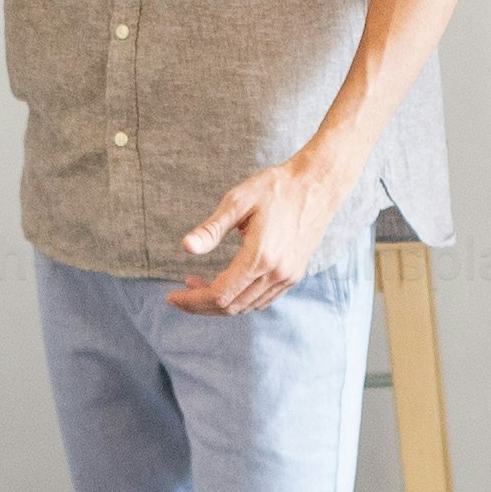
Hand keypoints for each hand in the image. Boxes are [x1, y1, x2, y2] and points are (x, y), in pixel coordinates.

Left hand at [176, 148, 348, 314]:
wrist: (318, 184)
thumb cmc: (276, 187)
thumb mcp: (238, 201)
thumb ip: (211, 229)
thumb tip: (186, 247)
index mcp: (260, 256)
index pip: (219, 294)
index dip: (193, 300)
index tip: (172, 296)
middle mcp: (276, 273)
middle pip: (231, 306)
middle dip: (201, 305)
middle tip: (181, 292)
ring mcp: (288, 276)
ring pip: (246, 306)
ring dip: (219, 303)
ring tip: (198, 284)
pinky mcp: (294, 274)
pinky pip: (262, 300)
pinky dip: (239, 300)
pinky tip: (226, 285)